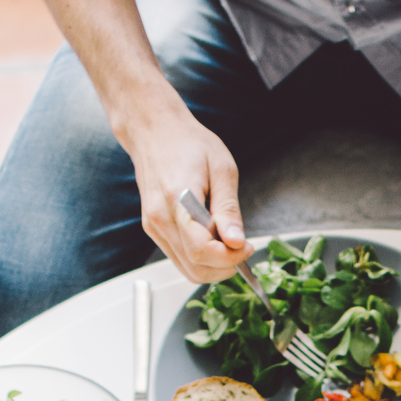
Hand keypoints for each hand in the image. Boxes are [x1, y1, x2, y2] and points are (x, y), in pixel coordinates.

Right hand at [125, 102, 250, 284]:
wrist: (154, 131)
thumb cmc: (188, 144)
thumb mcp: (222, 169)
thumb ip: (228, 209)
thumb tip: (236, 242)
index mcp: (178, 201)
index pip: (201, 250)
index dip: (229, 257)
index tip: (247, 247)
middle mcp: (160, 219)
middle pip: (195, 267)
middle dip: (225, 267)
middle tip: (242, 248)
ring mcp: (154, 227)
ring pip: (187, 269)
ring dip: (214, 266)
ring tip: (229, 244)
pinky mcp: (153, 229)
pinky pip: (180, 258)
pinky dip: (201, 259)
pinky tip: (213, 240)